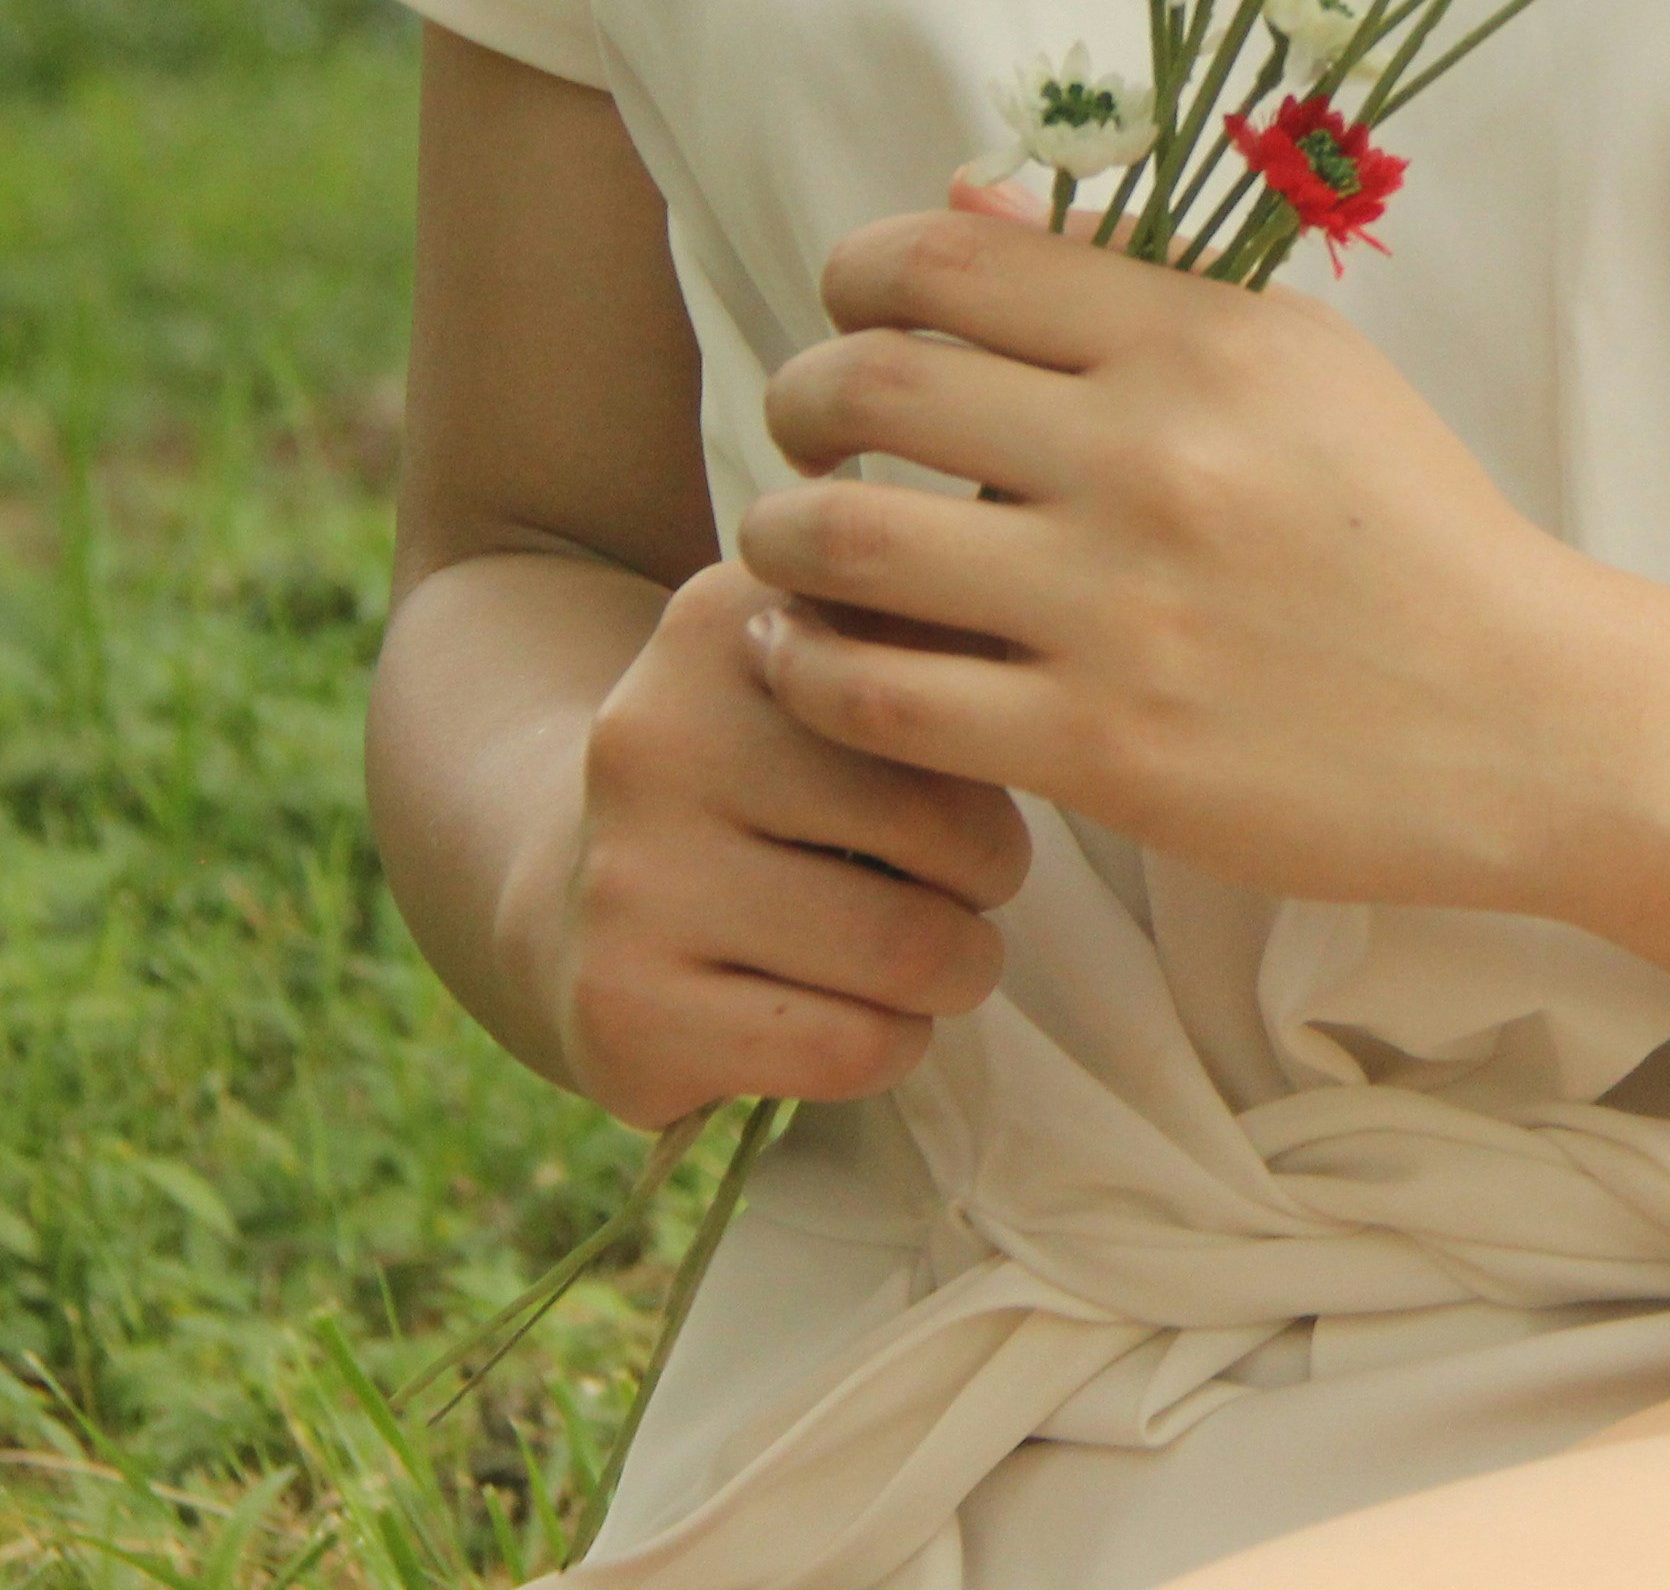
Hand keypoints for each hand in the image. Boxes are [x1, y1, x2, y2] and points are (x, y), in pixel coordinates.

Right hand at [531, 558, 1037, 1127]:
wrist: (586, 905)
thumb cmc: (777, 785)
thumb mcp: (839, 667)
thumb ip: (943, 634)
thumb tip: (1083, 662)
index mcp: (728, 621)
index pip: (945, 684)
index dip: (993, 746)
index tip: (963, 767)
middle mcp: (658, 735)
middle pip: (941, 825)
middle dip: (990, 876)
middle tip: (963, 887)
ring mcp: (631, 875)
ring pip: (905, 950)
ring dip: (955, 972)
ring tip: (928, 956)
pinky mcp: (623, 1005)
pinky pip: (847, 1047)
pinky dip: (892, 1047)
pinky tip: (860, 1021)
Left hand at [741, 184, 1646, 913]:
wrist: (1528, 720)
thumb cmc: (1411, 531)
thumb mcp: (1303, 366)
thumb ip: (1130, 280)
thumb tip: (958, 198)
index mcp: (1201, 345)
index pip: (945, 261)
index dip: (855, 278)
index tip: (854, 316)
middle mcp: (1149, 459)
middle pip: (865, 385)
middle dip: (797, 401)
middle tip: (808, 437)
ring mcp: (1117, 609)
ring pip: (837, 543)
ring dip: (779, 540)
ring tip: (797, 554)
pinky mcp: (1098, 749)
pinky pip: (874, 698)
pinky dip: (811, 669)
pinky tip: (821, 659)